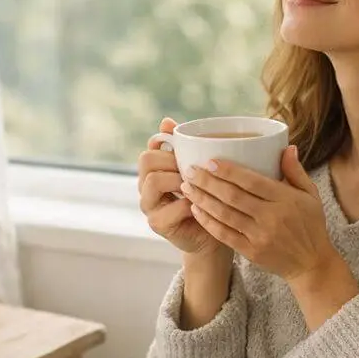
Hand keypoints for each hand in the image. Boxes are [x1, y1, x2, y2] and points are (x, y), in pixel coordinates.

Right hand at [138, 118, 225, 256]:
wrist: (212, 236)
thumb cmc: (207, 200)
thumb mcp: (199, 170)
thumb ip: (186, 148)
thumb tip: (166, 121)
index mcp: (155, 171)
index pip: (149, 148)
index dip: (162, 142)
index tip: (180, 146)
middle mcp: (146, 187)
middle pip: (146, 160)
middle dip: (171, 160)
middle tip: (192, 166)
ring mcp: (149, 206)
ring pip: (152, 181)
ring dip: (176, 179)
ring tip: (194, 184)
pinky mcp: (157, 224)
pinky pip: (168, 208)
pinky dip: (186, 204)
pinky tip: (200, 204)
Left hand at [181, 146, 335, 281]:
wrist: (311, 264)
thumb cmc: (310, 225)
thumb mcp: (311, 195)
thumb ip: (295, 170)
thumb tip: (287, 146)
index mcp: (286, 199)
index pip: (252, 181)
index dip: (229, 171)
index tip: (210, 161)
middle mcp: (271, 217)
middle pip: (233, 196)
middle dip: (207, 182)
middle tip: (189, 171)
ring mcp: (260, 236)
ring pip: (225, 214)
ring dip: (202, 199)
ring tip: (186, 187)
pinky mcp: (251, 251)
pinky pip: (224, 234)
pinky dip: (208, 221)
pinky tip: (195, 209)